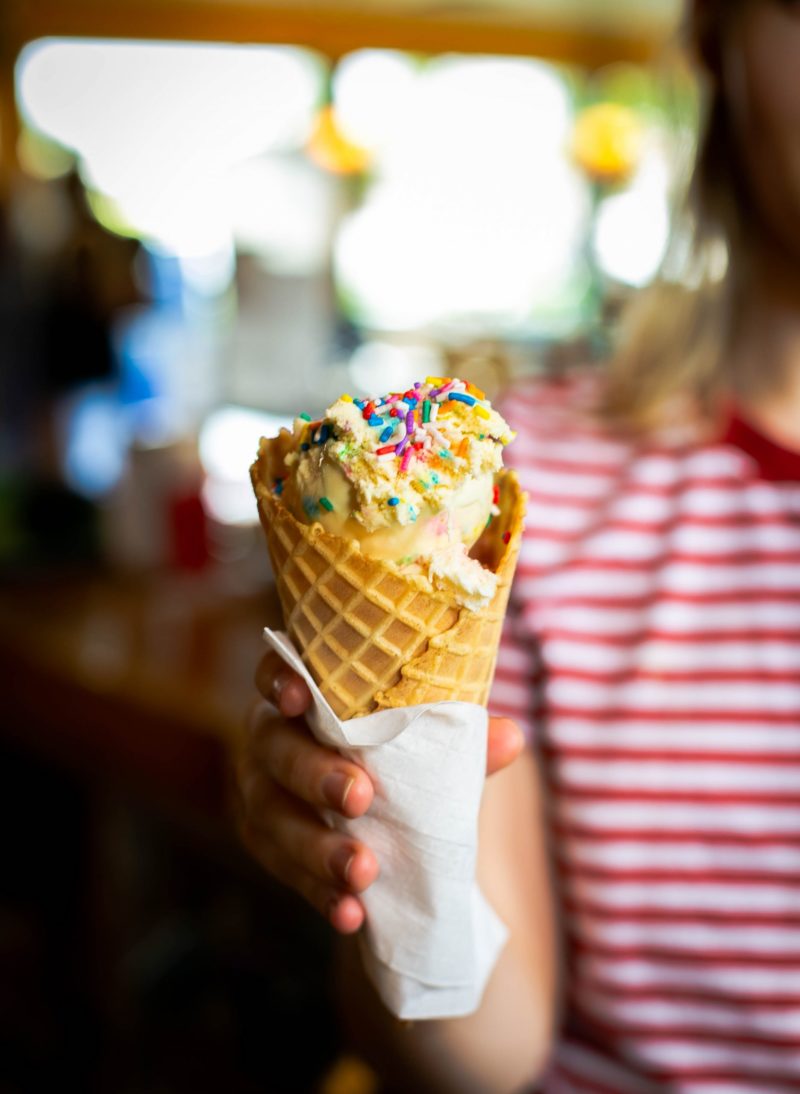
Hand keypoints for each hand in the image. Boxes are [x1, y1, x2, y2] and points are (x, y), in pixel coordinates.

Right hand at [237, 651, 523, 934]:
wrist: (386, 815)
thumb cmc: (401, 752)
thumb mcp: (430, 741)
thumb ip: (461, 739)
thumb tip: (510, 738)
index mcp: (309, 695)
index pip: (278, 672)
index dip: (279, 679)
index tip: (298, 697)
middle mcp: (273, 737)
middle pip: (276, 748)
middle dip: (315, 773)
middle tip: (360, 798)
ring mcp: (263, 793)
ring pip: (272, 816)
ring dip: (316, 846)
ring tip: (362, 871)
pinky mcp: (269, 846)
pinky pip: (285, 871)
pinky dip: (318, 893)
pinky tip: (350, 914)